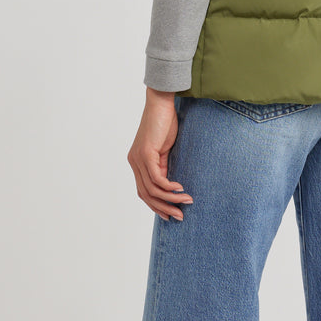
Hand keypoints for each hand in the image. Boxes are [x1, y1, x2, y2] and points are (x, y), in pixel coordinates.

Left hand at [128, 89, 194, 219]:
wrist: (161, 103)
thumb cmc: (165, 123)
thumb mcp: (165, 150)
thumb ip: (164, 166)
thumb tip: (171, 186)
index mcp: (137, 163)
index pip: (144, 192)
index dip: (156, 206)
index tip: (170, 215)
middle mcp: (134, 162)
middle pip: (146, 195)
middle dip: (163, 208)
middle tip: (180, 216)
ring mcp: (138, 159)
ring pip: (152, 189)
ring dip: (170, 199)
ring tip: (186, 202)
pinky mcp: (146, 153)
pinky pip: (157, 178)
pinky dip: (169, 187)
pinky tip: (180, 189)